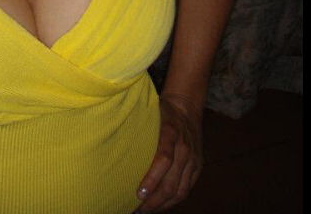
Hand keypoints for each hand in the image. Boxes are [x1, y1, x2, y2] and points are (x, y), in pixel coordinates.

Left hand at [136, 94, 203, 211]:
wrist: (186, 107)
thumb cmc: (161, 110)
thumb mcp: (149, 113)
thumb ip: (137, 128)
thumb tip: (112, 142)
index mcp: (171, 132)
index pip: (163, 160)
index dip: (151, 179)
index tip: (138, 193)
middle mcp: (185, 148)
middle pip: (171, 181)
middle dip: (154, 200)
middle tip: (137, 209)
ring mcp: (194, 159)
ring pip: (180, 190)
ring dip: (162, 205)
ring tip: (145, 211)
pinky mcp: (198, 167)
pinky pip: (186, 189)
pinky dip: (173, 201)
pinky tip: (160, 206)